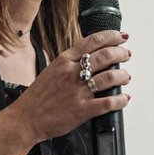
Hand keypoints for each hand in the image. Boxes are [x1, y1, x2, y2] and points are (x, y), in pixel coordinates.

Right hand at [10, 30, 131, 143]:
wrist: (27, 118)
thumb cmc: (38, 96)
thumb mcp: (51, 70)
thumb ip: (69, 63)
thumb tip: (89, 57)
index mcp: (63, 61)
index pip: (92, 41)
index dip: (111, 36)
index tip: (121, 37)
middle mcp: (71, 73)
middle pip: (105, 56)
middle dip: (121, 53)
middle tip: (126, 55)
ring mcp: (78, 91)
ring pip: (110, 77)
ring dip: (123, 75)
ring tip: (125, 76)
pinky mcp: (83, 110)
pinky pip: (108, 102)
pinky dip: (120, 100)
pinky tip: (123, 98)